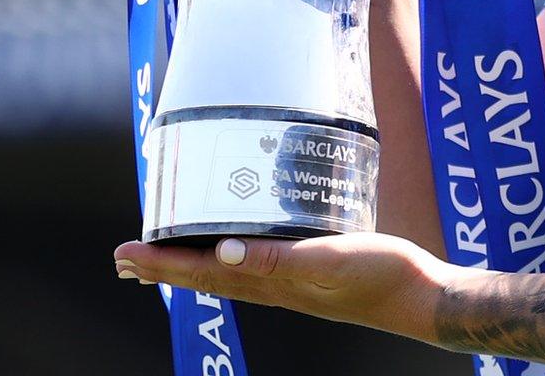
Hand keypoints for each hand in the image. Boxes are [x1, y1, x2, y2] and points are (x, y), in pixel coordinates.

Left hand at [114, 232, 456, 344]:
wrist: (419, 297)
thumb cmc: (380, 276)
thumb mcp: (328, 260)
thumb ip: (278, 258)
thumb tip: (223, 251)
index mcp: (272, 282)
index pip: (203, 271)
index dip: (162, 262)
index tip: (125, 253)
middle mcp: (274, 285)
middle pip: (205, 275)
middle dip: (164, 266)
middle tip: (125, 258)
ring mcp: (291, 282)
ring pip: (227, 272)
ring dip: (190, 263)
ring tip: (162, 257)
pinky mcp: (310, 272)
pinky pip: (255, 264)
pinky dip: (230, 255)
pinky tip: (234, 247)